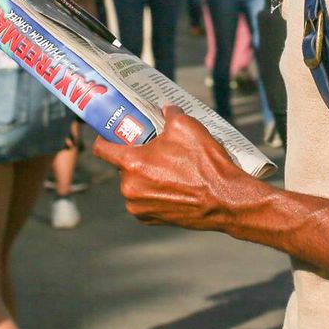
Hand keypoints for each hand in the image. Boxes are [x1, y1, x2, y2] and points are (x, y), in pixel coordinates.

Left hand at [94, 106, 255, 230]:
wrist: (226, 200)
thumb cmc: (206, 164)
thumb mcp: (188, 126)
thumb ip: (170, 113)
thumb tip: (166, 108)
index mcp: (132, 164)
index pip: (102, 149)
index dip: (106, 137)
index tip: (114, 132)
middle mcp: (130, 189)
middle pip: (122, 166)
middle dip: (136, 157)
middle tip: (155, 149)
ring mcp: (139, 207)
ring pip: (133, 184)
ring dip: (145, 176)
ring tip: (169, 168)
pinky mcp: (151, 220)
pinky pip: (143, 200)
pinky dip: (153, 192)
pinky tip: (172, 185)